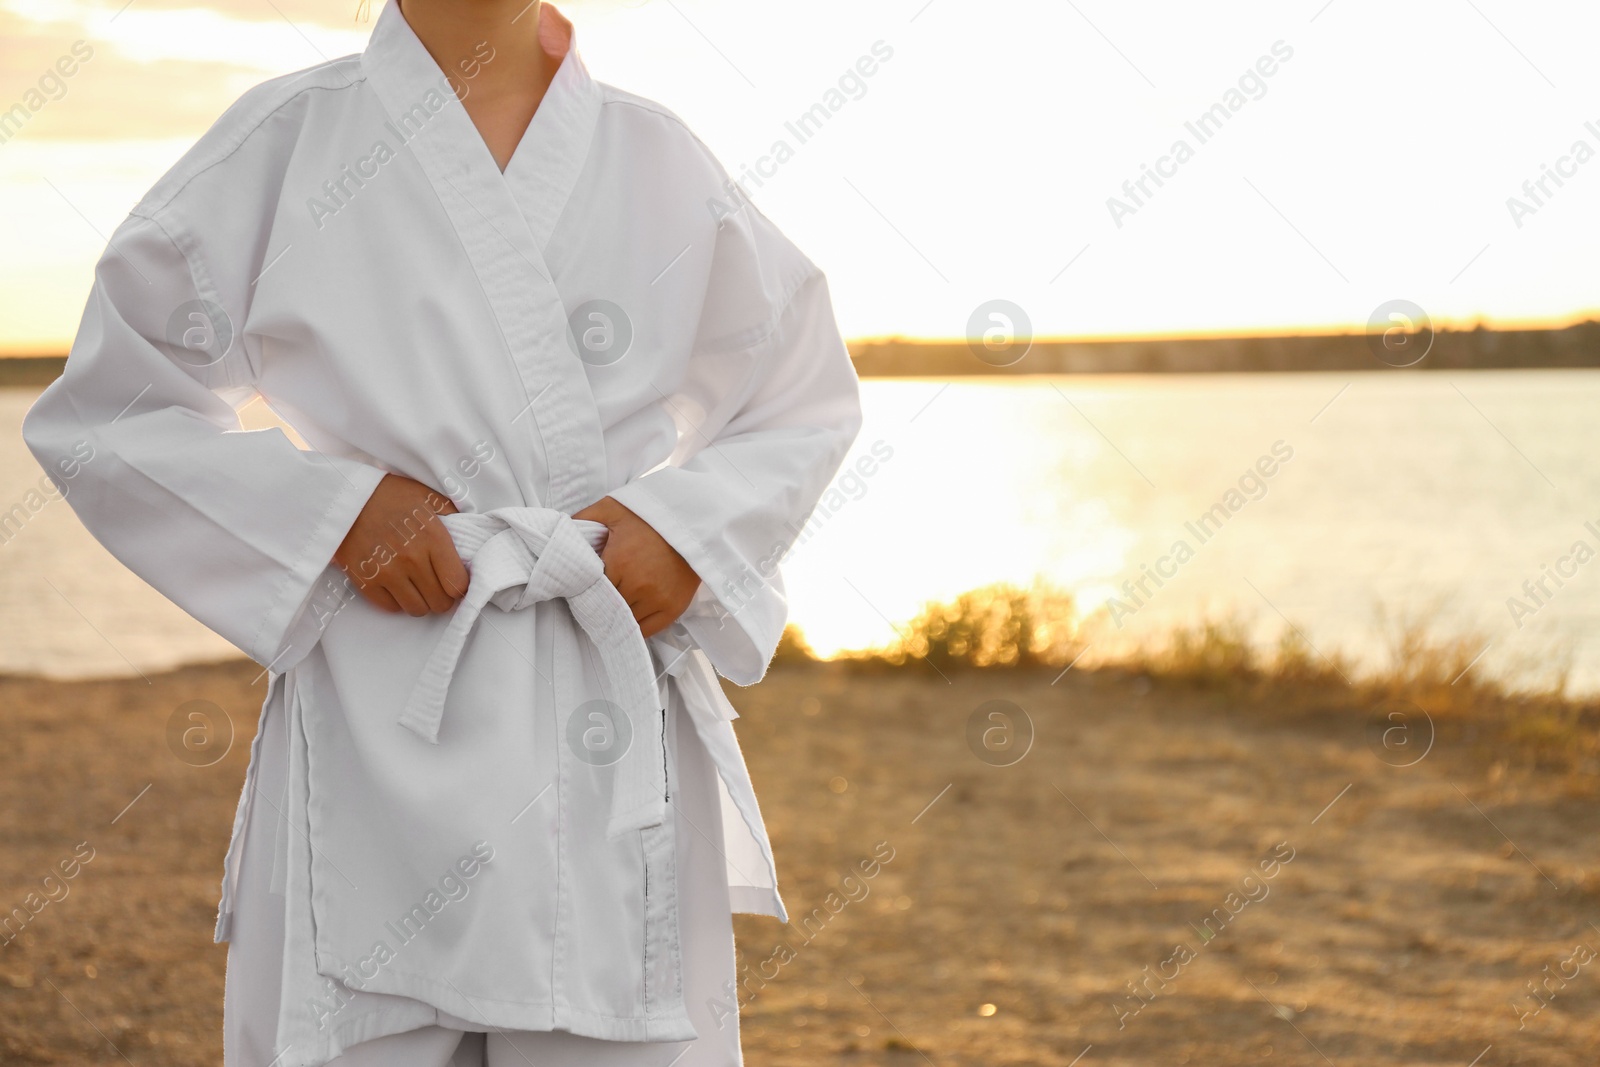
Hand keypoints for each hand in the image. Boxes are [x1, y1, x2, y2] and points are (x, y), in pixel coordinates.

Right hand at [333, 474, 468, 615]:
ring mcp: (387, 572)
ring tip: (418, 587)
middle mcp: (412, 559)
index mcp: (433, 538)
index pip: (458, 584)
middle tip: (437, 585)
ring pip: (417, 610)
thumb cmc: (390, 495)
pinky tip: (398, 585)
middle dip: (443, 596)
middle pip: (440, 602)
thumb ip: (454, 516)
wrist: (345, 497)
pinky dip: (397, 601)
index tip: (454, 579)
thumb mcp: (428, 497)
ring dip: (422, 601)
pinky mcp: (365, 581)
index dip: (460, 586)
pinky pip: (391, 607)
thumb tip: (471, 535)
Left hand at [573, 496, 700, 637]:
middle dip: (599, 604)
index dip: (584, 592)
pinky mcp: (674, 608)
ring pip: (625, 622)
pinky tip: (630, 616)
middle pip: (607, 609)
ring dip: (617, 617)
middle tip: (595, 599)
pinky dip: (636, 626)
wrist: (693, 520)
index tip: (582, 589)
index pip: (591, 592)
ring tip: (614, 606)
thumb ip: (583, 519)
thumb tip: (559, 532)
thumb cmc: (651, 514)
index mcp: (620, 563)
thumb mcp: (612, 507)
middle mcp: (638, 586)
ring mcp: (658, 600)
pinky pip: (647, 630)